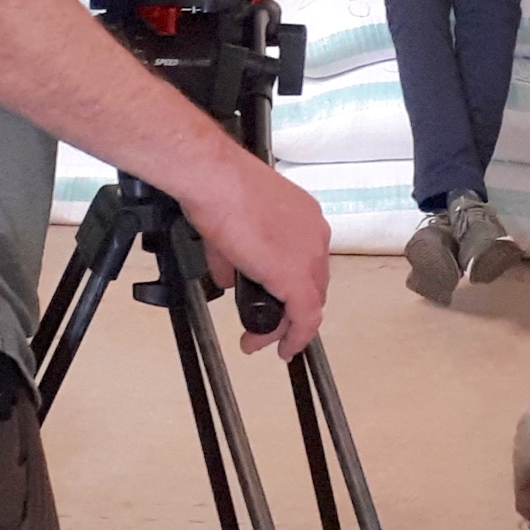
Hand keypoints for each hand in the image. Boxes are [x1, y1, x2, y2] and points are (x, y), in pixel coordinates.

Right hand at [181, 149, 332, 356]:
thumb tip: (230, 279)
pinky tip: (283, 349)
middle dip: (289, 310)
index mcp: (304, 217)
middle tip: (267, 325)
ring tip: (259, 339)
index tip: (277, 300)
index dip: (291, 286)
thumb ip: (236, 259)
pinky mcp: (296, 277)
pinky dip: (295, 337)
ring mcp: (309, 256)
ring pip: (308, 303)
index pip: (305, 261)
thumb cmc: (219, 187)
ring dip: (285, 325)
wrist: (215, 181)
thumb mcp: (231, 226)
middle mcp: (315, 235)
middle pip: (311, 284)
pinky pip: (305, 318)